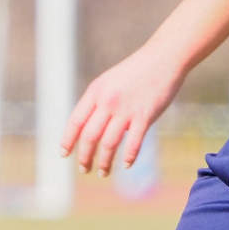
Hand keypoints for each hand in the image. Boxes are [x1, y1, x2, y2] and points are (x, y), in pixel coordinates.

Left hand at [60, 44, 183, 175]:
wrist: (164, 57)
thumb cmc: (138, 70)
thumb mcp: (111, 80)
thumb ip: (99, 101)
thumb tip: (90, 127)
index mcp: (96, 91)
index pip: (76, 121)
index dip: (68, 140)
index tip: (64, 154)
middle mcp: (108, 101)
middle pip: (90, 136)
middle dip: (85, 157)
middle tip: (84, 168)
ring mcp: (126, 109)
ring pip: (109, 144)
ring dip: (104, 162)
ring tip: (103, 172)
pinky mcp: (145, 115)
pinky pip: (133, 143)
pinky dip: (129, 157)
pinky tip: (127, 165)